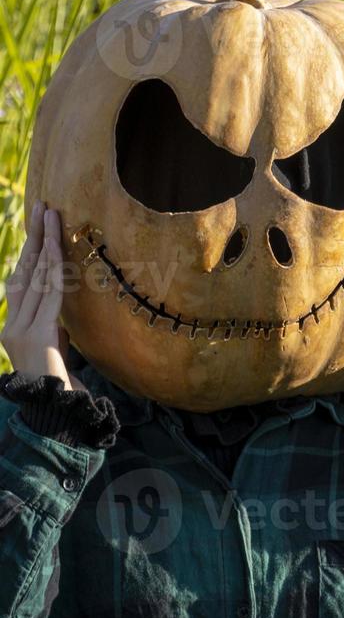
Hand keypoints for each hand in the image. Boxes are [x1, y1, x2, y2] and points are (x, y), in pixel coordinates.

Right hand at [1, 201, 86, 391]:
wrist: (52, 410)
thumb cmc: (57, 380)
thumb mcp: (53, 343)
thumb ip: (51, 319)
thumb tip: (57, 297)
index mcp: (14, 323)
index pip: (21, 278)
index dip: (29, 250)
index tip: (38, 224)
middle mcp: (12, 323)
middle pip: (24, 271)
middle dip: (34, 237)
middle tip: (43, 207)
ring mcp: (21, 329)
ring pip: (36, 278)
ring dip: (45, 245)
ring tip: (52, 218)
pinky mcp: (37, 335)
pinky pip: (49, 296)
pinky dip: (54, 272)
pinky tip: (57, 252)